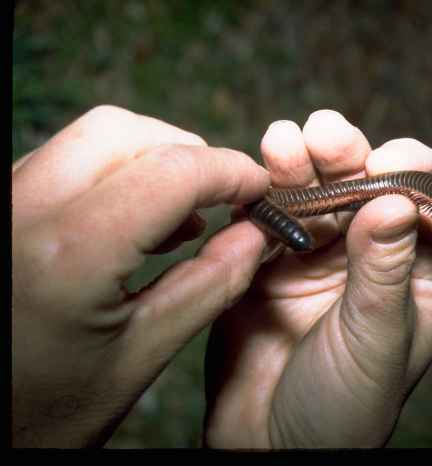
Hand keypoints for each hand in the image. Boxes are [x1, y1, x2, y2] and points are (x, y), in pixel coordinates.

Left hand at [12, 105, 269, 446]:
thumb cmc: (47, 410)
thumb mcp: (140, 357)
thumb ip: (209, 287)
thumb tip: (254, 234)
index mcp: (68, 255)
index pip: (171, 172)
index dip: (229, 171)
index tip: (259, 188)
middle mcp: (22, 212)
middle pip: (123, 133)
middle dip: (187, 154)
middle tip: (222, 196)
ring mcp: (1, 205)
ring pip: (89, 139)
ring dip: (150, 160)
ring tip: (184, 216)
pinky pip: (61, 162)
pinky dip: (113, 174)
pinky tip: (137, 222)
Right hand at [204, 110, 431, 447]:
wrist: (270, 447)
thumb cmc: (343, 409)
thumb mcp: (376, 342)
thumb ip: (384, 272)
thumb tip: (397, 199)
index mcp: (420, 272)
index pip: (428, 202)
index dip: (410, 172)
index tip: (385, 164)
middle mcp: (371, 253)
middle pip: (366, 183)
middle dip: (347, 153)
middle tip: (326, 133)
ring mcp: (318, 252)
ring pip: (314, 189)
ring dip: (299, 161)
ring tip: (283, 141)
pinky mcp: (269, 258)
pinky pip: (268, 213)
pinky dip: (262, 190)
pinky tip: (257, 168)